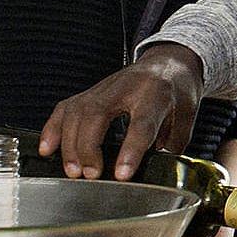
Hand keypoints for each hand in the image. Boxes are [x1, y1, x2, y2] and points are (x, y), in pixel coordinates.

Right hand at [39, 44, 204, 179]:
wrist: (169, 60)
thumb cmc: (179, 90)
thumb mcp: (188, 116)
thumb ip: (172, 144)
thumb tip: (159, 173)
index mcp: (157, 94)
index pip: (141, 123)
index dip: (130, 150)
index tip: (121, 174)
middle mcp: (127, 86)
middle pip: (98, 114)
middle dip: (88, 147)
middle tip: (90, 175)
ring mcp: (105, 87)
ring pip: (78, 110)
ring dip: (70, 143)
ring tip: (73, 171)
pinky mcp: (91, 91)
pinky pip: (66, 107)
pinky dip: (53, 128)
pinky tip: (47, 149)